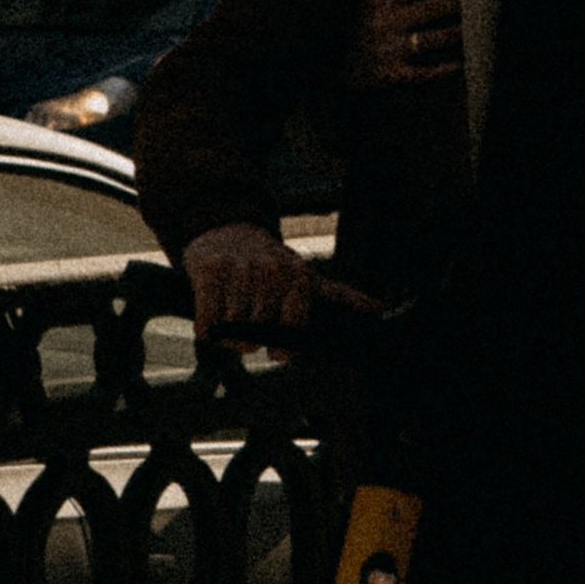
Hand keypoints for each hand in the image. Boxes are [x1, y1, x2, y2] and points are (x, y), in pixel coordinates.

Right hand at [180, 222, 378, 349]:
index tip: (277, 352)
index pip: (292, 327)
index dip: (283, 348)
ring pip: (231, 329)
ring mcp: (238, 269)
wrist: (227, 231)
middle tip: (248, 330)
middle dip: (250, 342)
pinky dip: (206, 329)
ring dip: (227, 337)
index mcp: (297, 276)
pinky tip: (211, 318)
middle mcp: (270, 271)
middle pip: (258, 333)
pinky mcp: (209, 271)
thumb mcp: (308, 278)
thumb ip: (342, 297)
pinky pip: (208, 321)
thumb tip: (378, 310)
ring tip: (231, 320)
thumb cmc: (272, 265)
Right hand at [348, 0, 463, 89]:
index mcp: (377, 2)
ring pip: (428, 40)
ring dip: (452, 34)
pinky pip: (422, 73)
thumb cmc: (362, 32)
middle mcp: (382, 23)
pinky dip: (442, 69)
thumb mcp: (366, 4)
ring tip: (469, 30)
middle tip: (474, 5)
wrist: (342, 72)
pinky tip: (458, 64)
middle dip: (453, 6)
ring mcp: (387, 50)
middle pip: (427, 10)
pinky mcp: (391, 75)